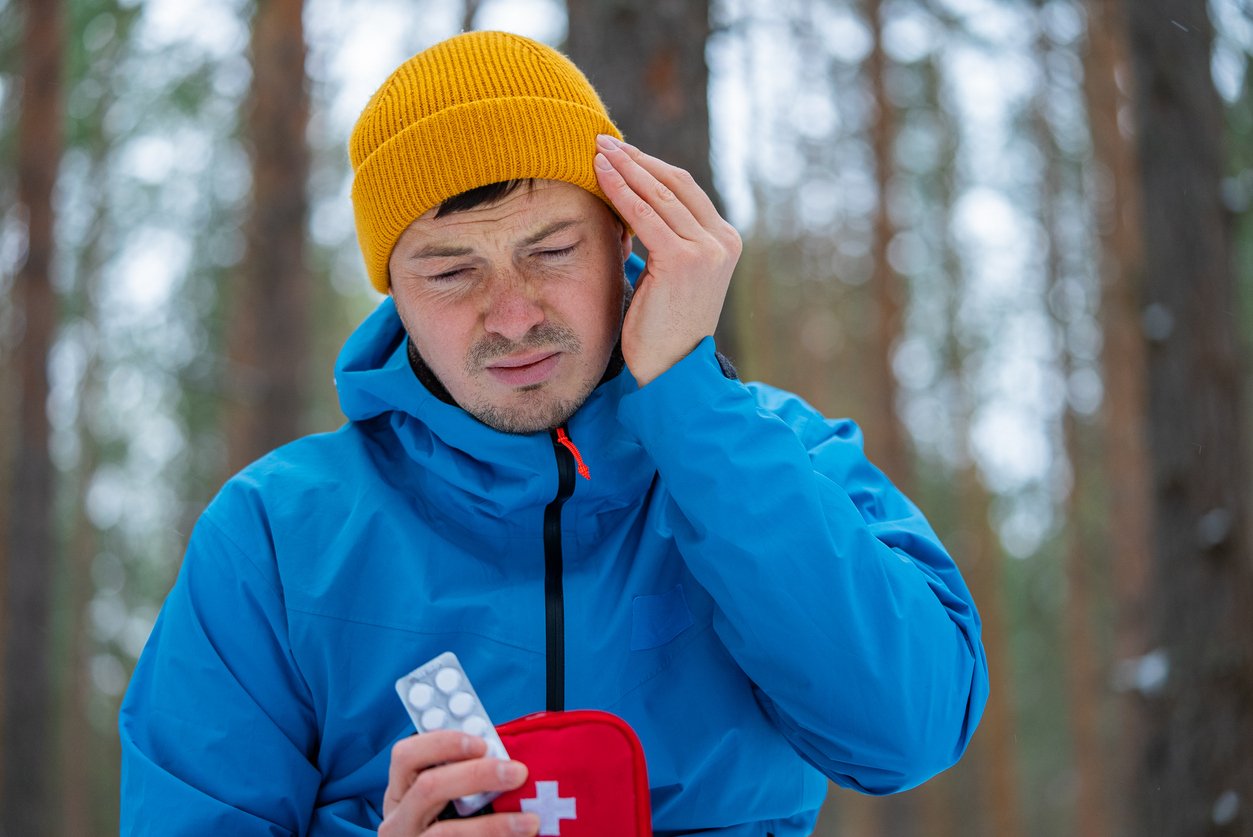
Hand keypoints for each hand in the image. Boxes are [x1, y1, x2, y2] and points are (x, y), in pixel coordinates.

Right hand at [379, 731, 538, 834]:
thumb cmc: (448, 826)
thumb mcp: (443, 801)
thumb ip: (462, 777)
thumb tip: (505, 758)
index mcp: (400, 792)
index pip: (406, 756)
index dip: (442, 743)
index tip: (483, 743)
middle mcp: (398, 820)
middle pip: (428, 787)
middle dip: (476, 775)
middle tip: (518, 772)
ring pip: (445, 833)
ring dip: (493, 826)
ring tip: (529, 822)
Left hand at [593, 135, 741, 386]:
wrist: (669, 370)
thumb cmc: (660, 326)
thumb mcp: (667, 273)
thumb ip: (660, 238)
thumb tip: (629, 204)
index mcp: (724, 240)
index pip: (684, 189)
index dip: (649, 165)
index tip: (619, 151)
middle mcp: (723, 240)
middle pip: (675, 183)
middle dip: (636, 158)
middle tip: (602, 139)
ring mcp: (708, 250)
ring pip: (659, 194)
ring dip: (625, 167)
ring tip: (597, 150)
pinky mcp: (685, 260)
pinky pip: (645, 215)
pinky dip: (621, 191)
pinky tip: (600, 174)